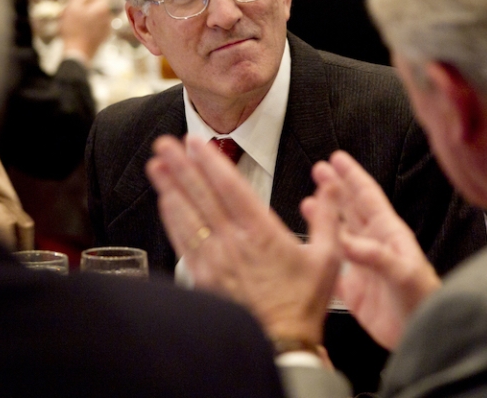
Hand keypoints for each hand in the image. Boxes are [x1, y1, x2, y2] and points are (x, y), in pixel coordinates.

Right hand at [60, 0, 112, 61]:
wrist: (77, 53)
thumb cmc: (73, 28)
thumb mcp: (73, 6)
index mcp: (103, 8)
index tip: (77, 4)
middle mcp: (109, 17)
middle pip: (97, 7)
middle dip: (85, 8)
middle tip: (72, 14)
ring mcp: (107, 28)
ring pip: (96, 17)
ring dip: (86, 18)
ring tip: (74, 25)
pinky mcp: (103, 38)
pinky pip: (96, 28)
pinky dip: (89, 28)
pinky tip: (79, 33)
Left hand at [146, 135, 341, 346]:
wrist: (280, 344)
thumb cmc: (302, 305)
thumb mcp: (328, 258)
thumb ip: (328, 217)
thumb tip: (330, 186)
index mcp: (262, 233)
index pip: (230, 187)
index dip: (211, 162)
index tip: (196, 142)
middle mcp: (233, 243)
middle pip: (201, 196)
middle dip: (181, 166)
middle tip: (166, 144)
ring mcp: (214, 260)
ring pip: (187, 215)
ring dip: (170, 187)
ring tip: (156, 165)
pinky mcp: (203, 277)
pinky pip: (182, 241)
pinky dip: (172, 218)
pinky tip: (164, 203)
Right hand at [311, 151, 440, 349]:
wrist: (421, 334)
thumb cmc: (423, 300)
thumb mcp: (403, 272)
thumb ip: (375, 255)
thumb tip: (344, 239)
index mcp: (389, 234)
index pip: (368, 197)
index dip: (352, 176)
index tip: (338, 159)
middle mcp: (374, 245)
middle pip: (351, 208)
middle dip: (336, 188)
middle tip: (319, 170)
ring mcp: (364, 266)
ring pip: (340, 233)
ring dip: (325, 216)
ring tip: (309, 202)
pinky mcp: (355, 290)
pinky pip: (333, 267)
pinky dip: (321, 256)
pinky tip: (310, 249)